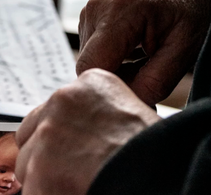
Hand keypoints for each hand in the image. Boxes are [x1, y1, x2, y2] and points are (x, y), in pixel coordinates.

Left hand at [16, 69, 159, 194]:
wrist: (154, 189)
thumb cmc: (154, 160)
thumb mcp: (134, 117)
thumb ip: (98, 120)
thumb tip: (84, 136)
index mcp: (89, 86)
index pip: (54, 109)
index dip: (62, 135)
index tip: (73, 148)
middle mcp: (60, 105)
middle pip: (31, 133)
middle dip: (44, 156)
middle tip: (67, 173)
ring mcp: (44, 139)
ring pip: (27, 165)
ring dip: (45, 183)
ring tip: (78, 191)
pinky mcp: (35, 173)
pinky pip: (31, 194)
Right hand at [76, 0, 210, 104]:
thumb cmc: (188, 6)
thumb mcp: (183, 45)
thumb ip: (155, 82)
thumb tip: (128, 103)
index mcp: (119, 13)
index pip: (91, 68)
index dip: (108, 87)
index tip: (132, 90)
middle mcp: (96, 10)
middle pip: (88, 67)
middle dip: (114, 77)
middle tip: (144, 71)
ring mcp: (89, 12)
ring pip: (89, 60)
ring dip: (113, 66)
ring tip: (140, 53)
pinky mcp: (88, 16)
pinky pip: (91, 49)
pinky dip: (110, 56)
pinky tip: (131, 46)